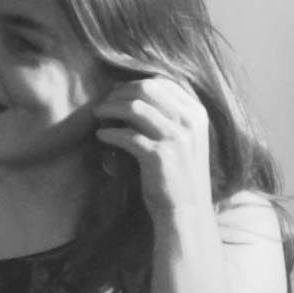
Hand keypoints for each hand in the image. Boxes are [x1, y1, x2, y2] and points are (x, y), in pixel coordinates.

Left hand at [92, 76, 214, 220]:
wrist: (186, 209)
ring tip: (96, 114)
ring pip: (135, 108)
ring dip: (110, 108)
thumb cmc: (177, 173)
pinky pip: (127, 135)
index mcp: (196, 113)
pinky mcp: (159, 156)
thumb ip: (166, 116)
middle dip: (119, 93)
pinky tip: (101, 136)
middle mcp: (189, 121)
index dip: (134, 84)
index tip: (116, 92)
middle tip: (102, 102)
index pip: (162, 83)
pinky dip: (110, 133)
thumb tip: (132, 93)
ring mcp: (176, 138)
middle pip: (147, 90)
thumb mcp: (181, 139)